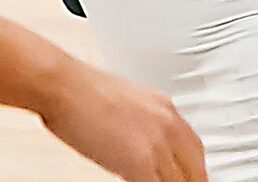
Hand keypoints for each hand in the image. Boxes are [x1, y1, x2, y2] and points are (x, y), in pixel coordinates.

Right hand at [39, 60, 206, 181]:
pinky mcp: (141, 163)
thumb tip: (144, 144)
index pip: (195, 150)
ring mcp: (157, 144)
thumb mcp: (126, 101)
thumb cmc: (79, 90)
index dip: (192, 171)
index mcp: (165, 107)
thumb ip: (144, 123)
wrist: (62, 85)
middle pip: (196, 170)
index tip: (186, 178)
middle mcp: (167, 124)